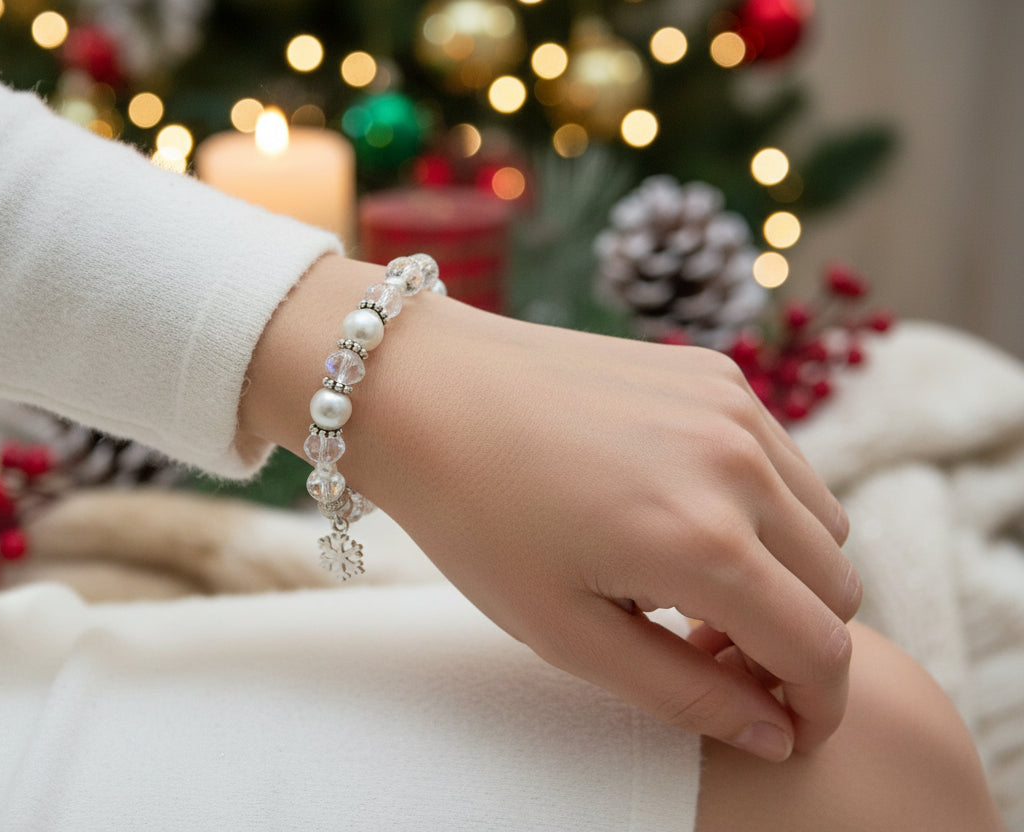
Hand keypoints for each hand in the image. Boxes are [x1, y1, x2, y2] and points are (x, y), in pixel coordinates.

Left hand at [242, 256, 859, 761]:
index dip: (815, 706)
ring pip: (822, 520)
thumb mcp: (565, 633)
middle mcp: (739, 466)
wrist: (427, 391)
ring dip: (783, 568)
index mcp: (703, 543)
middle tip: (708, 650)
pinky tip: (676, 508)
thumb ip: (682, 691)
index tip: (782, 724)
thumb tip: (775, 732)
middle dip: (794, 639)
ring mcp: (733, 407)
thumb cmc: (476, 518)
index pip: (822, 650)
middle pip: (838, 587)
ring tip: (688, 579)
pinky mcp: (715, 372)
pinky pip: (780, 458)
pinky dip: (759, 501)